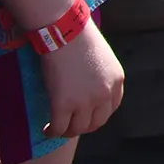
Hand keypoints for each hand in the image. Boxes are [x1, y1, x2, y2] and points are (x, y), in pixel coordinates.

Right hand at [41, 17, 124, 137]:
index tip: (86, 116)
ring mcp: (85, 101)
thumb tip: (87, 89)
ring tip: (57, 127)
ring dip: (67, 131)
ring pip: (78, 129)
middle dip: (83, 126)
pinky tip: (46, 129)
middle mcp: (105, 93)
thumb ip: (100, 76)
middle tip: (70, 124)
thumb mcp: (102, 58)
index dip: (97, 115)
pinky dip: (52, 132)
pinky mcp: (63, 105)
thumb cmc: (79, 38)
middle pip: (96, 122)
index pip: (111, 108)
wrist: (64, 32)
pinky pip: (59, 128)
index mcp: (116, 80)